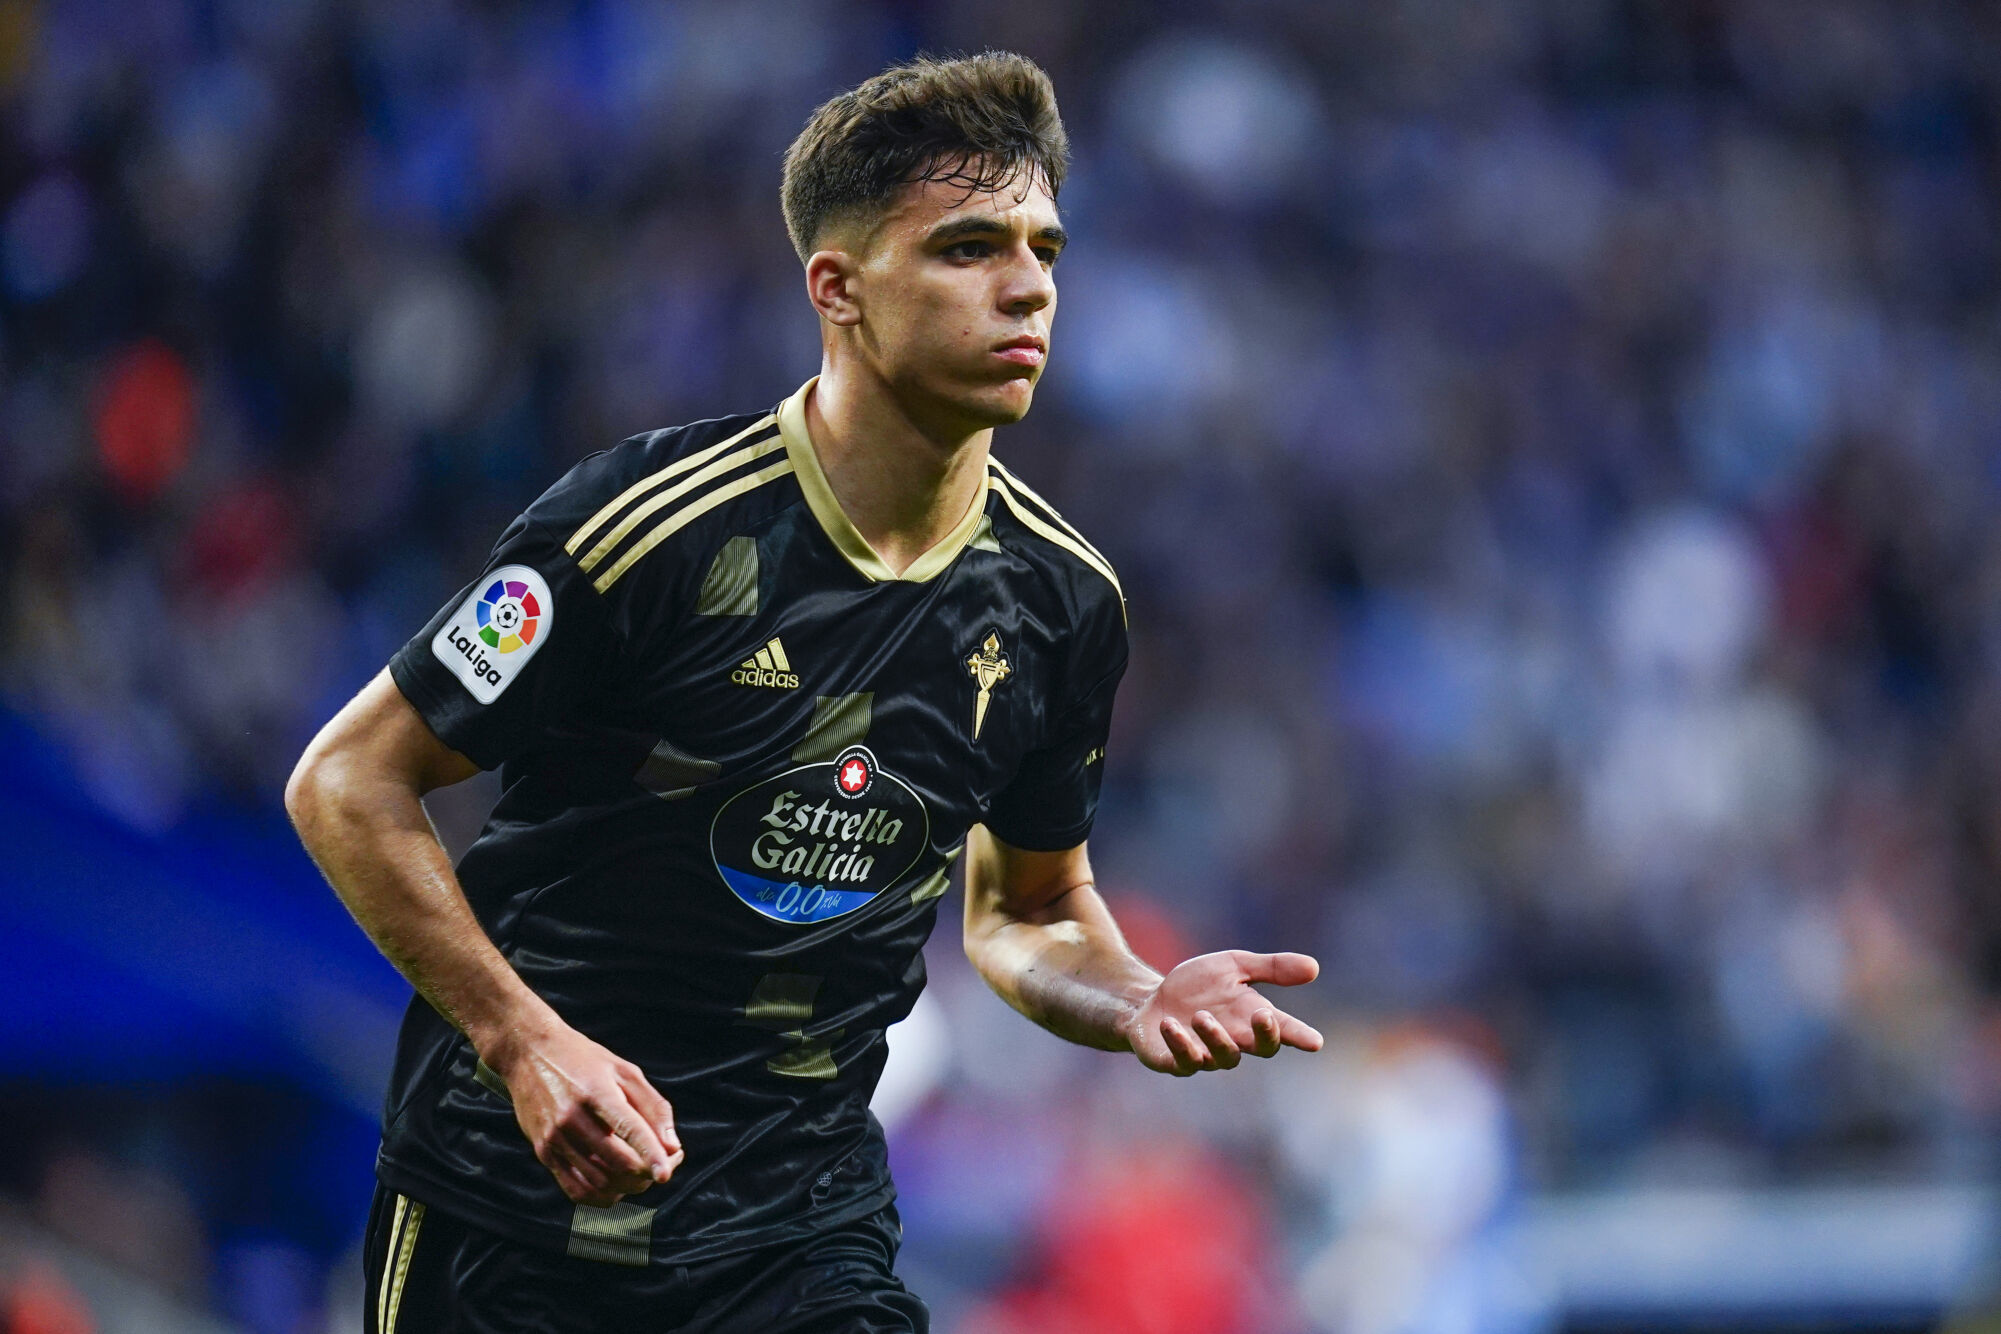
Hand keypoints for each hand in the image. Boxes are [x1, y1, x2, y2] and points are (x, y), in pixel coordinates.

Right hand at [486, 1020, 683, 1206]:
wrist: (529, 1054)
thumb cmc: (585, 1061)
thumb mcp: (625, 1071)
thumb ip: (654, 1107)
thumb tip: (673, 1148)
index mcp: (597, 1091)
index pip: (629, 1129)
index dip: (651, 1155)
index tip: (666, 1174)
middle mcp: (571, 1117)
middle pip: (617, 1163)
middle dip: (647, 1173)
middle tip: (663, 1167)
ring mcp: (554, 1137)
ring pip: (599, 1183)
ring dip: (628, 1187)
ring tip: (642, 1173)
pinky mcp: (543, 1152)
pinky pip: (575, 1190)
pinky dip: (602, 1197)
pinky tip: (617, 1186)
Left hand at [1124, 950, 1323, 1075]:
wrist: (1151, 999)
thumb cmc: (1198, 985)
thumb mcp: (1234, 966)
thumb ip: (1271, 968)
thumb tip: (1314, 967)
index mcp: (1251, 1018)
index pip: (1282, 1030)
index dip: (1299, 1036)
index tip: (1315, 1041)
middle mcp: (1234, 1041)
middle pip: (1260, 1049)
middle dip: (1265, 1035)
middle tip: (1262, 1015)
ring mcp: (1206, 1055)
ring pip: (1221, 1058)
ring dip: (1215, 1037)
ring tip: (1201, 1016)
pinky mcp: (1174, 1062)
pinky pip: (1182, 1062)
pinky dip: (1179, 1044)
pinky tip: (1170, 1024)